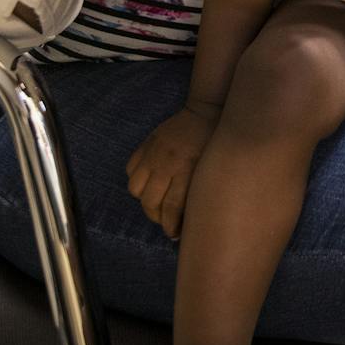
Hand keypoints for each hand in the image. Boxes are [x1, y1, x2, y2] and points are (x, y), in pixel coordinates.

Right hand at [125, 105, 217, 238]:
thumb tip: (188, 218)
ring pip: (135, 188)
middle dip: (157, 218)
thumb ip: (196, 190)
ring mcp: (153, 153)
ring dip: (143, 199)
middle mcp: (166, 163)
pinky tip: (148, 182)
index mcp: (186, 169)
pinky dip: (136, 179)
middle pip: (150, 202)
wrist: (206, 111)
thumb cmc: (214, 142)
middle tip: (165, 220)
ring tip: (155, 202)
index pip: (171, 208)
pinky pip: (130, 168)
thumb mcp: (210, 168)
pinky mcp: (146, 144)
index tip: (174, 234)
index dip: (170, 226)